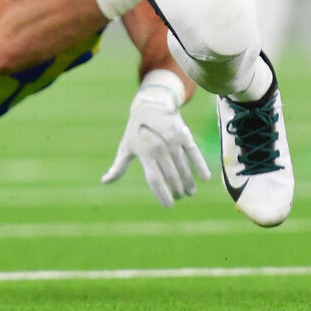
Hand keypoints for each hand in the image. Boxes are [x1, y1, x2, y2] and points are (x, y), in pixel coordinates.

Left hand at [102, 74, 210, 207]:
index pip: (155, 179)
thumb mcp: (126, 147)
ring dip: (188, 182)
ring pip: (183, 167)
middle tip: (180, 196)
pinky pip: (194, 152)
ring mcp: (172, 140)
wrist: (150, 105)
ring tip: (190, 192)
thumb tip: (105, 181)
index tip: (169, 205)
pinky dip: (200, 165)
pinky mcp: (183, 133)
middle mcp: (159, 147)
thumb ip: (118, 166)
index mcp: (144, 152)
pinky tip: (205, 178)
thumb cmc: (136, 131)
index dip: (162, 194)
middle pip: (171, 176)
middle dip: (177, 190)